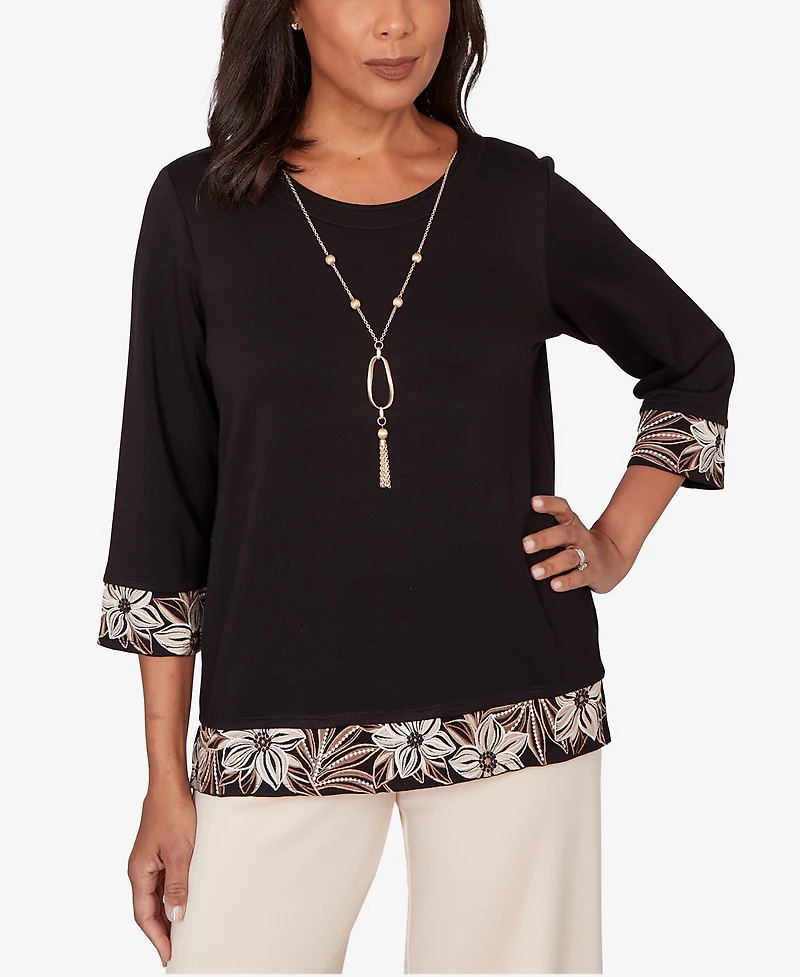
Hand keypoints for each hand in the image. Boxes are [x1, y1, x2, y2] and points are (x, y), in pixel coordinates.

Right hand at [128, 784, 196, 968]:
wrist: (169, 785)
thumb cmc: (173, 813)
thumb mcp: (180, 852)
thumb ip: (177, 885)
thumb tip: (176, 916)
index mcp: (139, 873)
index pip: (144, 915)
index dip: (157, 937)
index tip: (169, 956)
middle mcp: (140, 870)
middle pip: (148, 909)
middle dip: (162, 931)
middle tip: (177, 950)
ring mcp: (149, 861)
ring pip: (156, 896)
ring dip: (167, 914)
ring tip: (183, 933)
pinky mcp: (159, 853)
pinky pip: (163, 882)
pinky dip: (171, 896)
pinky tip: (184, 902)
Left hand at [522, 495, 632, 594]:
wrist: (614, 559)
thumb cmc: (579, 544)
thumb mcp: (566, 531)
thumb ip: (546, 528)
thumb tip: (510, 531)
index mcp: (571, 523)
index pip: (561, 508)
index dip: (548, 504)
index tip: (533, 502)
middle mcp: (579, 536)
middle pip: (563, 534)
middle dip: (543, 539)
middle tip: (525, 545)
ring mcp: (588, 554)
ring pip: (569, 557)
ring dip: (551, 565)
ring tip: (535, 572)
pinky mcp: (593, 572)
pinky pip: (580, 577)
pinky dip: (567, 581)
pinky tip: (555, 585)